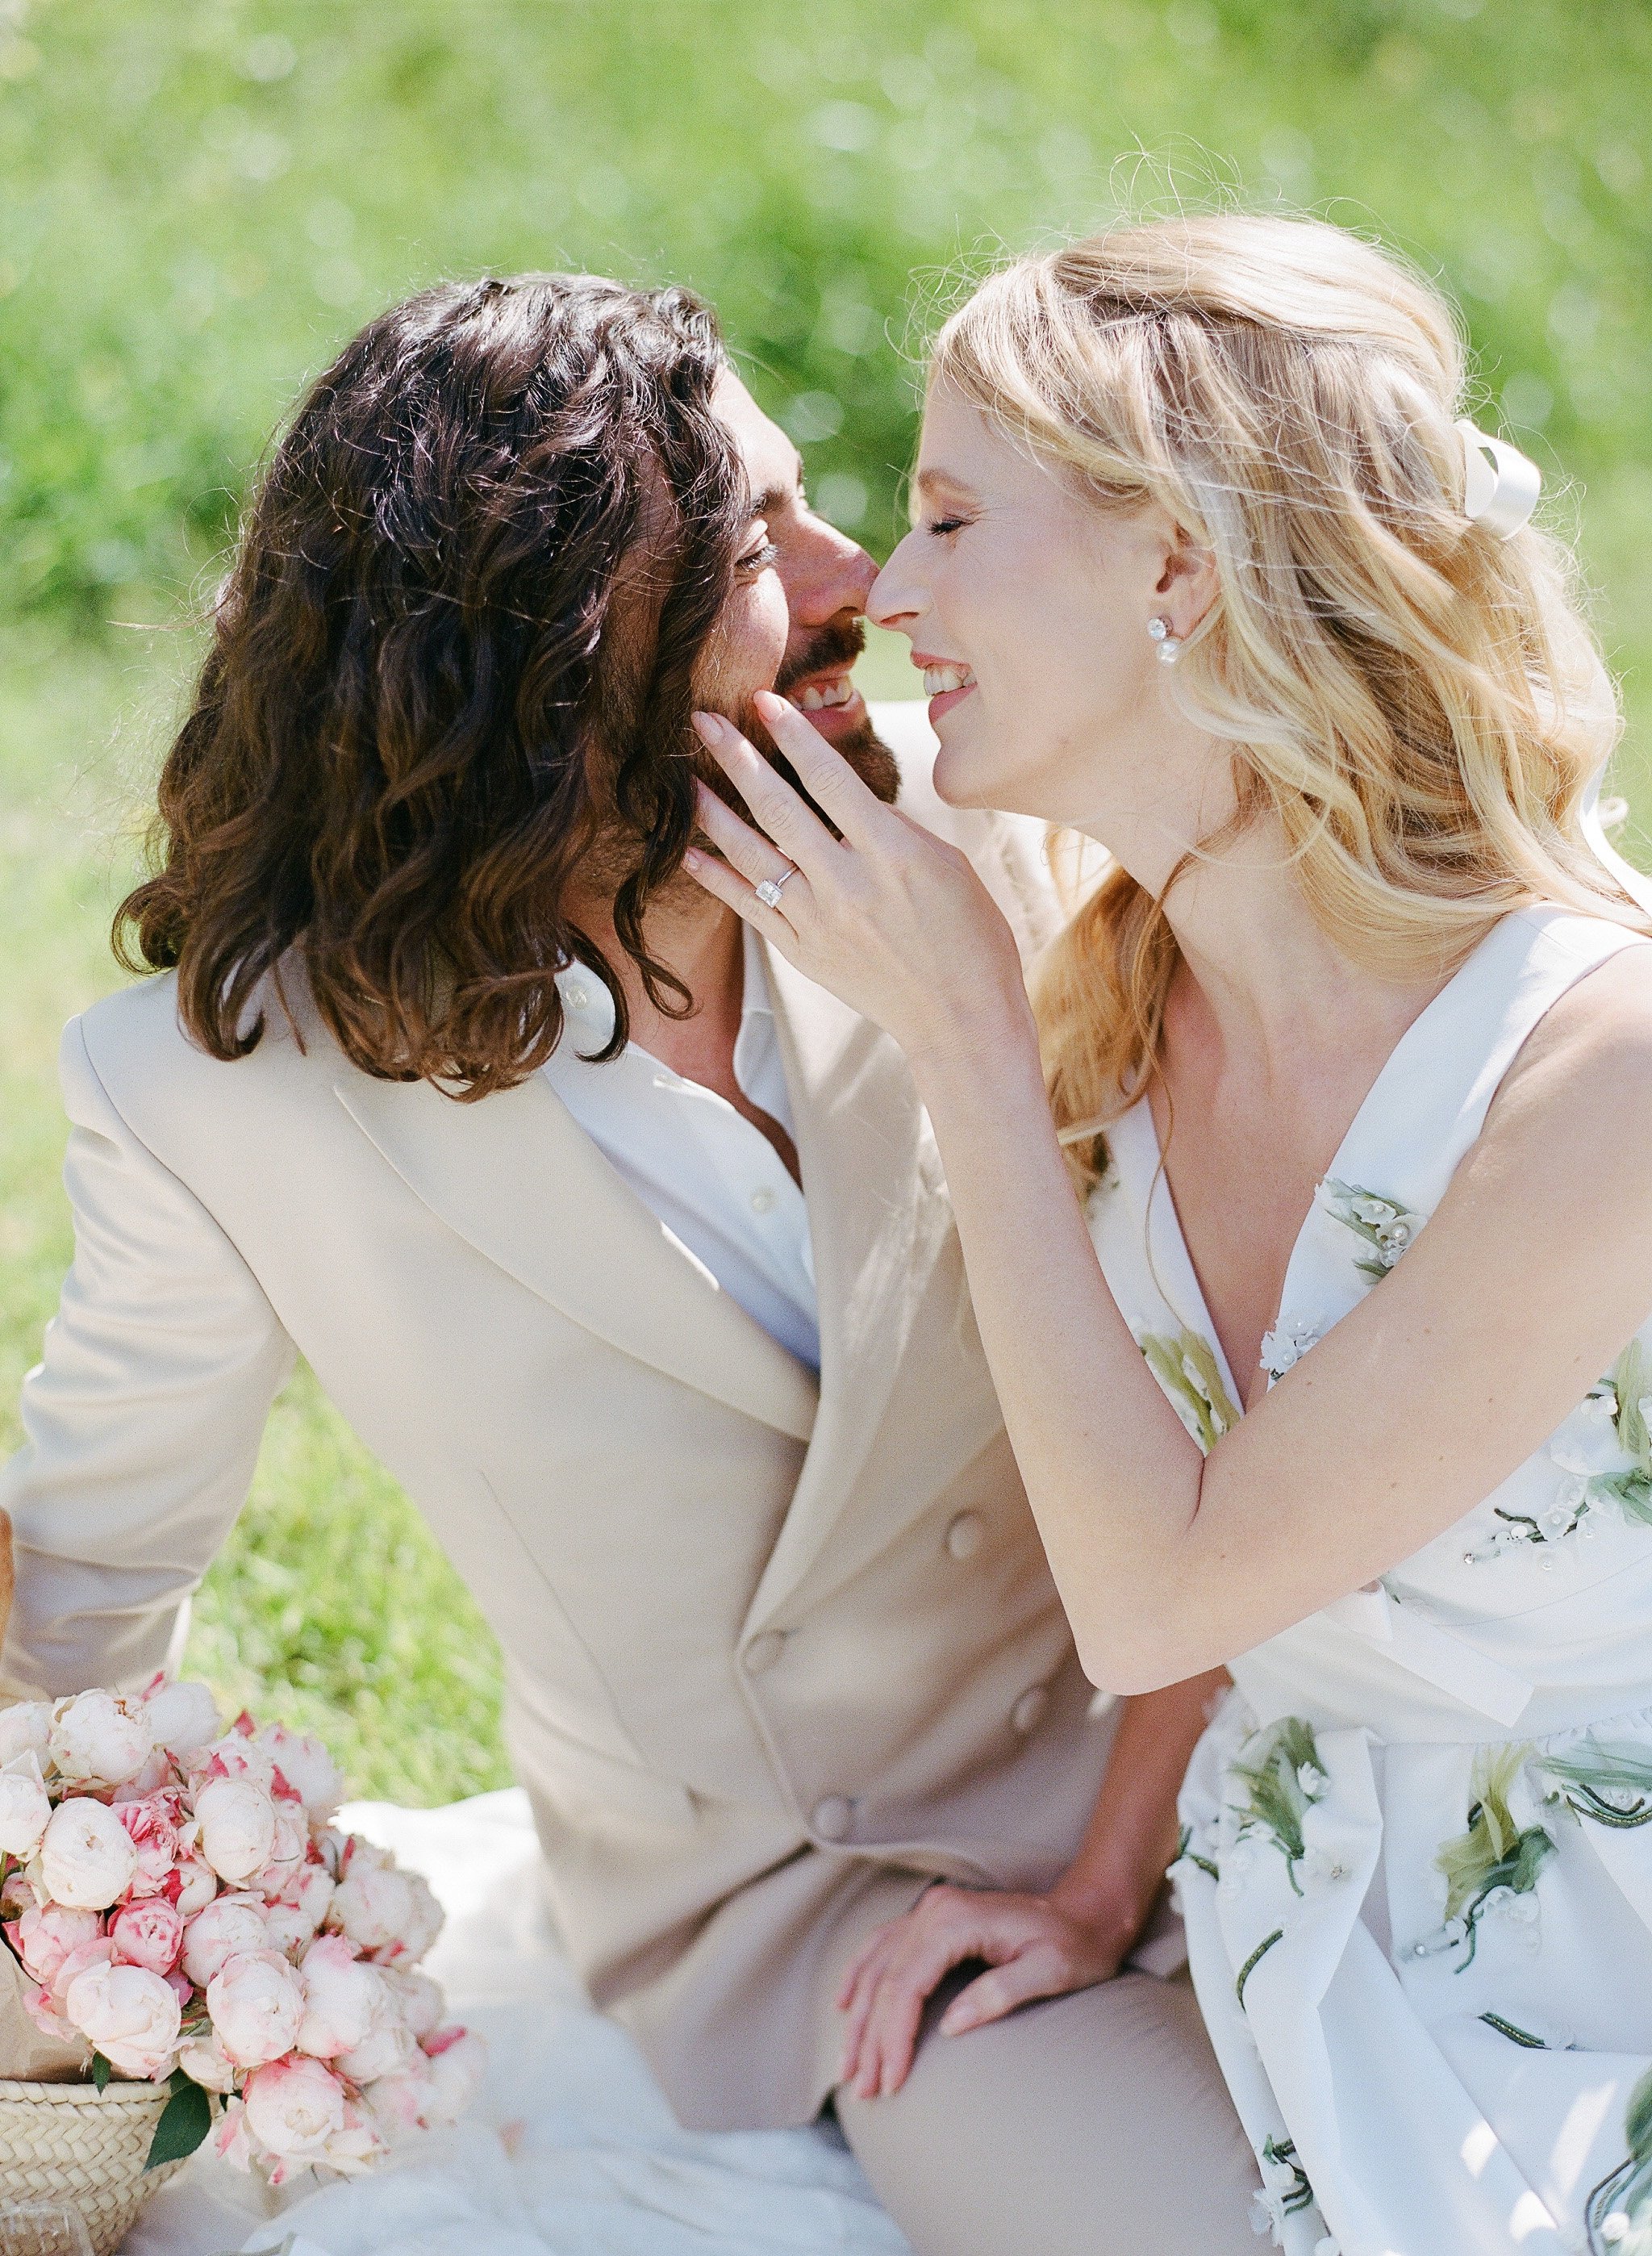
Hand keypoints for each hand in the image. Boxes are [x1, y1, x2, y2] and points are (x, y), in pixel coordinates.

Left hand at [684, 692, 1031, 1072]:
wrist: (960, 1020)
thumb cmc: (970, 938)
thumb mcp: (949, 867)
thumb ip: (896, 829)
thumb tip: (852, 800)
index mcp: (893, 853)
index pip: (831, 780)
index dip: (793, 736)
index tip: (764, 701)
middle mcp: (848, 884)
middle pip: (779, 809)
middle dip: (739, 759)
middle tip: (704, 721)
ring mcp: (819, 921)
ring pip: (753, 856)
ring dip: (714, 814)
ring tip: (686, 782)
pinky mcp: (803, 952)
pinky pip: (750, 907)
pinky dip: (718, 879)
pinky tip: (692, 854)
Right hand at [834, 1880, 1132, 2100]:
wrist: (1085, 1912)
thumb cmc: (1074, 1945)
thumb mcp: (1050, 1972)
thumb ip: (1001, 1993)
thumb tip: (951, 2025)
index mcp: (956, 1921)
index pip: (907, 1985)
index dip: (894, 2037)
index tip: (892, 2081)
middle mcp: (934, 1911)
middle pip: (885, 1981)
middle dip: (870, 2039)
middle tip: (863, 2089)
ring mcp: (929, 1913)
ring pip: (876, 1967)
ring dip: (858, 2018)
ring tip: (848, 2066)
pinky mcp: (932, 1921)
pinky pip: (881, 1947)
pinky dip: (858, 1976)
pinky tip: (844, 2003)